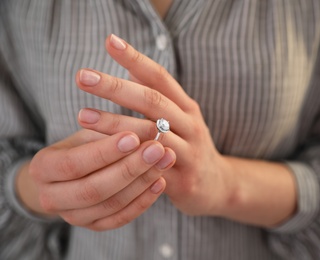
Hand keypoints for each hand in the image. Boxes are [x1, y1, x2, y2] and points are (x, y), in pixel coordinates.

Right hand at [21, 129, 175, 230]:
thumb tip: (147, 129)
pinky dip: (143, 201)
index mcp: (43, 168)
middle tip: (157, 149)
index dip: (106, 152)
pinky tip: (160, 181)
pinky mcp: (93, 226)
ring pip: (110, 205)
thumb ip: (112, 131)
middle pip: (93, 189)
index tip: (134, 137)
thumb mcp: (91, 133)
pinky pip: (120, 218)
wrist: (72, 173)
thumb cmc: (83, 146)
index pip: (74, 163)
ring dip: (142, 182)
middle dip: (129, 168)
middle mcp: (51, 197)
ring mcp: (73, 216)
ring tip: (165, 161)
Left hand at [76, 34, 230, 215]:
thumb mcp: (180, 118)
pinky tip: (103, 154)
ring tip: (83, 115)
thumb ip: (158, 98)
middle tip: (83, 76)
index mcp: (186, 106)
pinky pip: (153, 168)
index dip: (136, 58)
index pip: (160, 77)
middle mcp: (190, 124)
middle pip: (153, 100)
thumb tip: (129, 72)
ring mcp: (190, 151)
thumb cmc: (189, 146)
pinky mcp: (184, 179)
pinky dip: (130, 159)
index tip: (110, 41)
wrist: (217, 185)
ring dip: (116, 123)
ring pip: (152, 133)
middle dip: (116, 87)